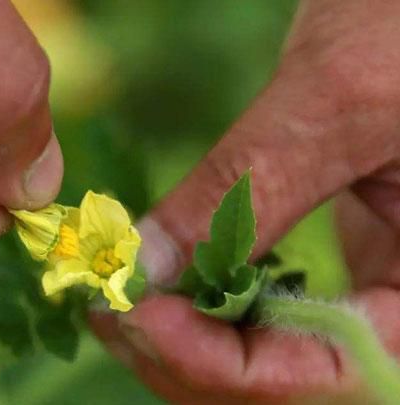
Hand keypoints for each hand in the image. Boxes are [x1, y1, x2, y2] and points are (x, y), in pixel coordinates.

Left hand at [92, 1, 399, 402]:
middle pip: (282, 380)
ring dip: (182, 339)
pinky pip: (259, 309)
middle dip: (185, 357)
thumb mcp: (339, 100)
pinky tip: (158, 276)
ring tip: (118, 299)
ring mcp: (360, 287)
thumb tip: (146, 262)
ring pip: (263, 353)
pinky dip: (200, 302)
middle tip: (108, 309)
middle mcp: (399, 306)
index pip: (326, 374)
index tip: (134, 314)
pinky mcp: (324, 259)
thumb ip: (246, 189)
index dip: (219, 362)